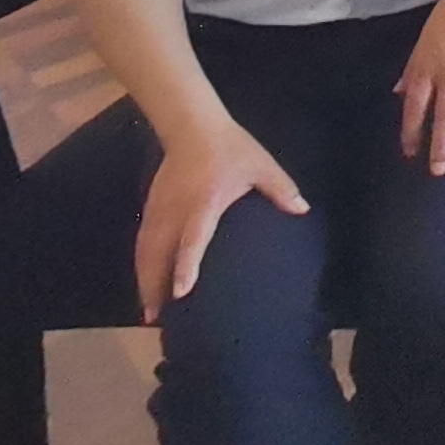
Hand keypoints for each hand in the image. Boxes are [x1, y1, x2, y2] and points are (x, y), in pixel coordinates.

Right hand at [137, 120, 308, 321]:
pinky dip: (141, 265)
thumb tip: (303, 209)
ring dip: (144, 281)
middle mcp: (176, 210)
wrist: (192, 126)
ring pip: (145, 251)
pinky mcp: (151, 208)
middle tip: (157, 317)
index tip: (181, 290)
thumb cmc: (231, 148)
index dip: (187, 264)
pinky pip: (142, 242)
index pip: (193, 238)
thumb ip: (281, 189)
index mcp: (205, 202)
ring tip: (149, 311)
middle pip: (158, 253)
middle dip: (155, 286)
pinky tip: (145, 283)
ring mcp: (159, 210)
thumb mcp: (261, 165)